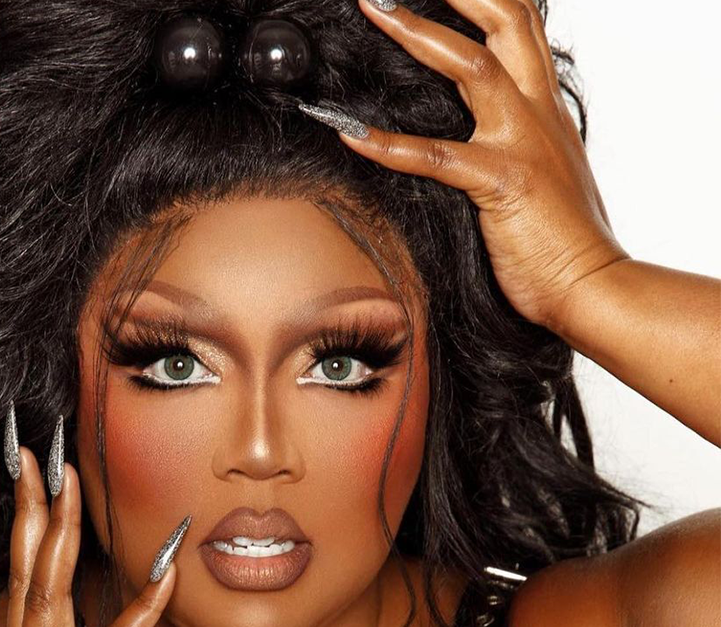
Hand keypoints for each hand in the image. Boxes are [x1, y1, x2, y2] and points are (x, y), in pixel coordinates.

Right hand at [0, 447, 176, 626]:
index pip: (26, 576)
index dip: (29, 526)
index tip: (35, 481)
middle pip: (26, 567)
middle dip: (31, 509)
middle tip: (37, 459)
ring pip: (46, 590)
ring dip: (60, 533)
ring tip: (68, 485)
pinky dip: (140, 612)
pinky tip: (165, 579)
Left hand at [334, 0, 630, 328]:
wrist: (590, 286)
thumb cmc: (562, 242)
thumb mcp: (540, 178)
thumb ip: (513, 149)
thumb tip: (477, 141)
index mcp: (546, 111)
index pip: (521, 32)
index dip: (485, 1)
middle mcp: (537, 114)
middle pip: (509, 23)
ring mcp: (522, 144)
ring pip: (473, 65)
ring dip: (419, 33)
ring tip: (375, 8)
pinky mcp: (502, 182)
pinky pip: (435, 155)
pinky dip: (386, 143)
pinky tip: (348, 133)